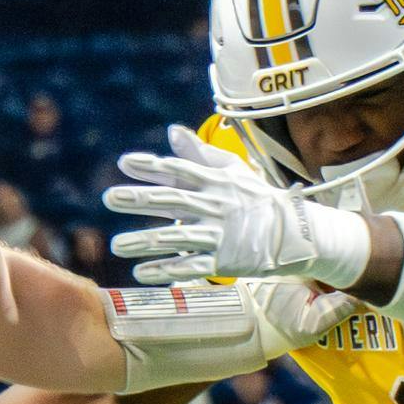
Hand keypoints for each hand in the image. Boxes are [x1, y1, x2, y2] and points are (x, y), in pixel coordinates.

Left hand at [102, 125, 369, 286]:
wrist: (294, 232)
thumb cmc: (256, 197)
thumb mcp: (231, 170)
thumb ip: (198, 153)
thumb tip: (171, 130)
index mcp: (216, 182)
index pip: (180, 170)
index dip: (153, 166)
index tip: (124, 163)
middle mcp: (215, 206)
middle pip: (173, 201)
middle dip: (140, 199)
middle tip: (110, 198)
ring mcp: (219, 234)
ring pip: (177, 237)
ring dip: (145, 242)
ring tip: (116, 246)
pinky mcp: (224, 261)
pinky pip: (190, 266)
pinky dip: (166, 271)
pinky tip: (141, 273)